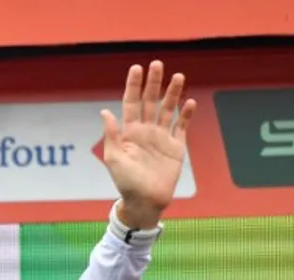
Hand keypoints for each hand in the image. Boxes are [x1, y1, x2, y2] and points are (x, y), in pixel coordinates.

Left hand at [100, 61, 196, 229]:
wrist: (145, 201)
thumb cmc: (125, 183)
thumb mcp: (114, 158)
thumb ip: (112, 134)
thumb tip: (104, 111)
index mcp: (129, 132)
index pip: (131, 103)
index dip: (133, 86)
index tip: (136, 68)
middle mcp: (146, 131)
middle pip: (151, 102)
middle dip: (154, 83)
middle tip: (157, 64)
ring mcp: (162, 138)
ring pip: (168, 110)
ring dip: (172, 93)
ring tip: (178, 76)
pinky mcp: (176, 147)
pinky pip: (181, 127)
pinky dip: (186, 114)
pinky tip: (188, 101)